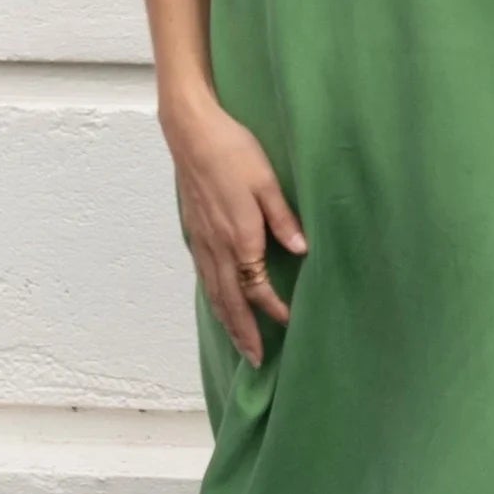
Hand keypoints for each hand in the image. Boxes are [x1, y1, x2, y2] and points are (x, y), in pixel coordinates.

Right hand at [165, 98, 305, 367]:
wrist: (191, 133)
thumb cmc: (233, 152)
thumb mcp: (267, 182)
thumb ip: (283, 219)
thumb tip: (301, 250)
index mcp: (239, 237)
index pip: (257, 287)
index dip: (272, 309)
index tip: (289, 323)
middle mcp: (218, 247)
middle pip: (231, 301)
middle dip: (243, 333)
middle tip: (254, 360)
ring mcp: (203, 242)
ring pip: (214, 293)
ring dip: (227, 322)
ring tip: (238, 344)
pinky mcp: (195, 233)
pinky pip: (205, 277)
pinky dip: (214, 299)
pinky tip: (220, 305)